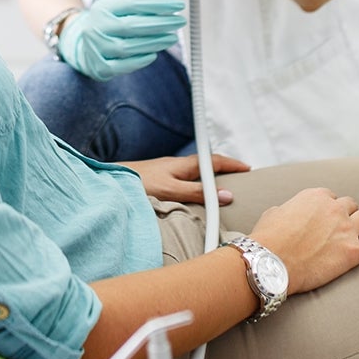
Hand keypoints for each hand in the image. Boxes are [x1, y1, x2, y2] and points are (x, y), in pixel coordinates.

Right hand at [57, 0, 186, 79]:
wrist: (82, 45)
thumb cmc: (107, 20)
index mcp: (105, 7)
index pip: (135, 3)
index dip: (159, 4)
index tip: (179, 5)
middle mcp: (99, 26)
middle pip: (133, 25)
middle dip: (161, 23)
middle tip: (180, 21)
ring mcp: (98, 47)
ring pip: (130, 46)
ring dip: (155, 42)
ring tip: (172, 37)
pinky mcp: (101, 67)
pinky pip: (122, 66)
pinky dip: (139, 61)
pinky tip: (154, 54)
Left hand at [123, 153, 250, 203]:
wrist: (109, 182)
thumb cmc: (137, 184)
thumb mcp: (170, 190)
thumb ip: (197, 193)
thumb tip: (226, 195)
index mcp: (183, 165)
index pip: (214, 161)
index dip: (233, 164)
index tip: (249, 169)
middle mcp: (176, 167)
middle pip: (206, 166)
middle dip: (224, 170)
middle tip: (239, 178)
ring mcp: (166, 173)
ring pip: (194, 174)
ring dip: (209, 179)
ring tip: (220, 189)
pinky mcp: (157, 181)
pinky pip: (183, 181)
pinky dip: (195, 186)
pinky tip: (192, 197)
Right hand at [247, 188, 358, 295]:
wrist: (270, 262)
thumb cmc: (266, 240)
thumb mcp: (273, 214)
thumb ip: (287, 210)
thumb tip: (288, 214)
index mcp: (314, 196)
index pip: (328, 197)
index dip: (327, 207)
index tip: (325, 214)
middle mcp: (334, 209)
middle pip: (349, 205)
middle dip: (350, 210)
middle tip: (352, 215)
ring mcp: (347, 229)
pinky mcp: (354, 252)